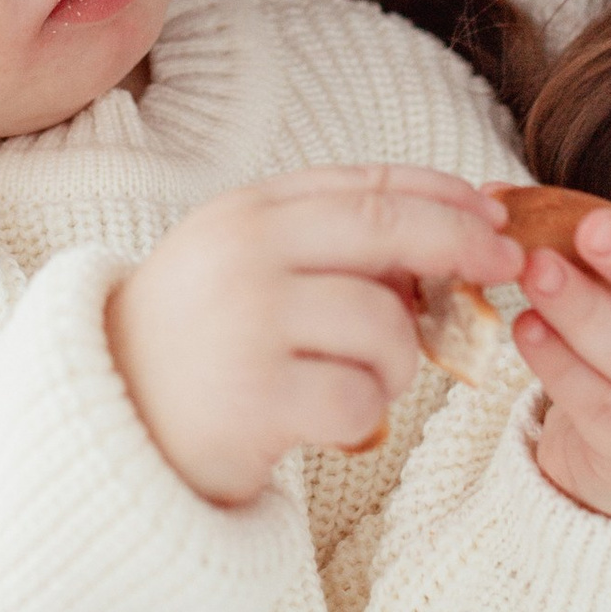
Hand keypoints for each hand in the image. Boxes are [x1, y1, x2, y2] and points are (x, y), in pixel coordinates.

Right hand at [106, 166, 520, 502]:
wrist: (105, 427)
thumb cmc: (196, 345)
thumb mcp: (246, 269)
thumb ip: (328, 246)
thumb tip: (443, 253)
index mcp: (245, 213)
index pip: (367, 184)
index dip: (445, 195)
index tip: (494, 215)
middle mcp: (244, 255)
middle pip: (388, 231)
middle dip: (462, 246)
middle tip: (505, 269)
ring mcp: (248, 324)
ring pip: (385, 326)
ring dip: (398, 364)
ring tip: (359, 382)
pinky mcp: (256, 399)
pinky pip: (362, 401)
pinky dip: (364, 418)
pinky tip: (327, 423)